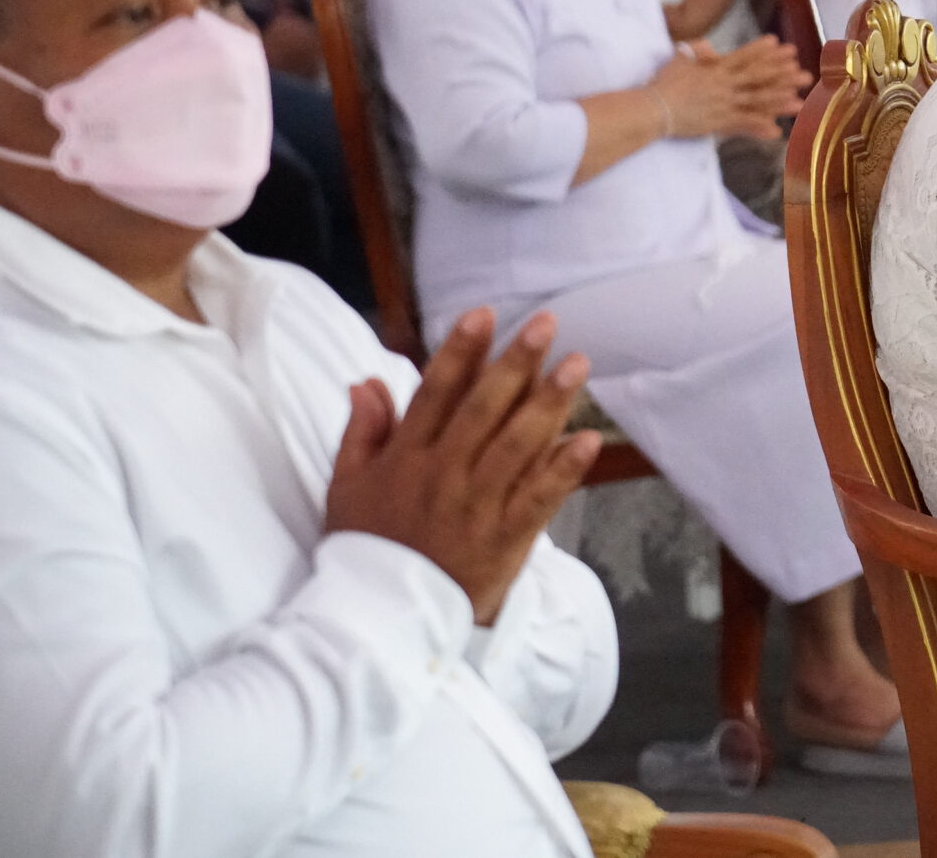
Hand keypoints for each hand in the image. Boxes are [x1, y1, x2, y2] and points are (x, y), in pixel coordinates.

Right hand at [324, 308, 601, 624]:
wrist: (380, 620)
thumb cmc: (366, 548)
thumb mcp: (347, 488)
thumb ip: (361, 432)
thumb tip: (366, 381)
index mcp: (406, 459)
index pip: (434, 394)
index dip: (459, 352)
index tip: (483, 315)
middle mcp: (442, 475)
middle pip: (483, 410)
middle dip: (515, 362)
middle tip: (545, 324)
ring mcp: (475, 506)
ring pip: (517, 445)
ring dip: (550, 402)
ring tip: (577, 364)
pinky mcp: (505, 538)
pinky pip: (539, 499)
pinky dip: (564, 470)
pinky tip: (589, 439)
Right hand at [648, 34, 807, 140]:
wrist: (653, 108)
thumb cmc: (664, 83)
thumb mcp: (679, 59)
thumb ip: (696, 50)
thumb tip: (708, 47)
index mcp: (716, 68)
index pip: (744, 56)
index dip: (763, 51)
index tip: (781, 45)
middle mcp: (724, 84)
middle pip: (758, 77)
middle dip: (782, 75)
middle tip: (804, 73)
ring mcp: (723, 104)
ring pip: (756, 101)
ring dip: (779, 101)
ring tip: (799, 101)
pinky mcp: (718, 123)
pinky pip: (742, 125)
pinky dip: (759, 128)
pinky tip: (776, 130)